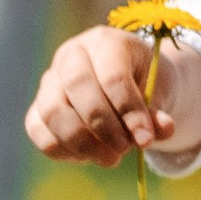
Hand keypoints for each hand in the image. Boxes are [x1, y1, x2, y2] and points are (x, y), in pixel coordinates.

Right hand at [25, 26, 200, 168]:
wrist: (128, 80)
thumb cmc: (144, 82)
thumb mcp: (159, 91)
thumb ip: (157, 112)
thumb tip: (163, 130)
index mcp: (106, 41)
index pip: (112, 75)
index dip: (128, 111)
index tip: (144, 139)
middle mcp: (72, 54)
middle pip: (76, 86)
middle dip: (102, 125)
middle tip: (123, 148)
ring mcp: (50, 78)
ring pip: (52, 110)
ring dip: (81, 142)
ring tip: (110, 158)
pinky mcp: (38, 104)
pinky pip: (37, 129)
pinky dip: (62, 149)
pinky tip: (88, 156)